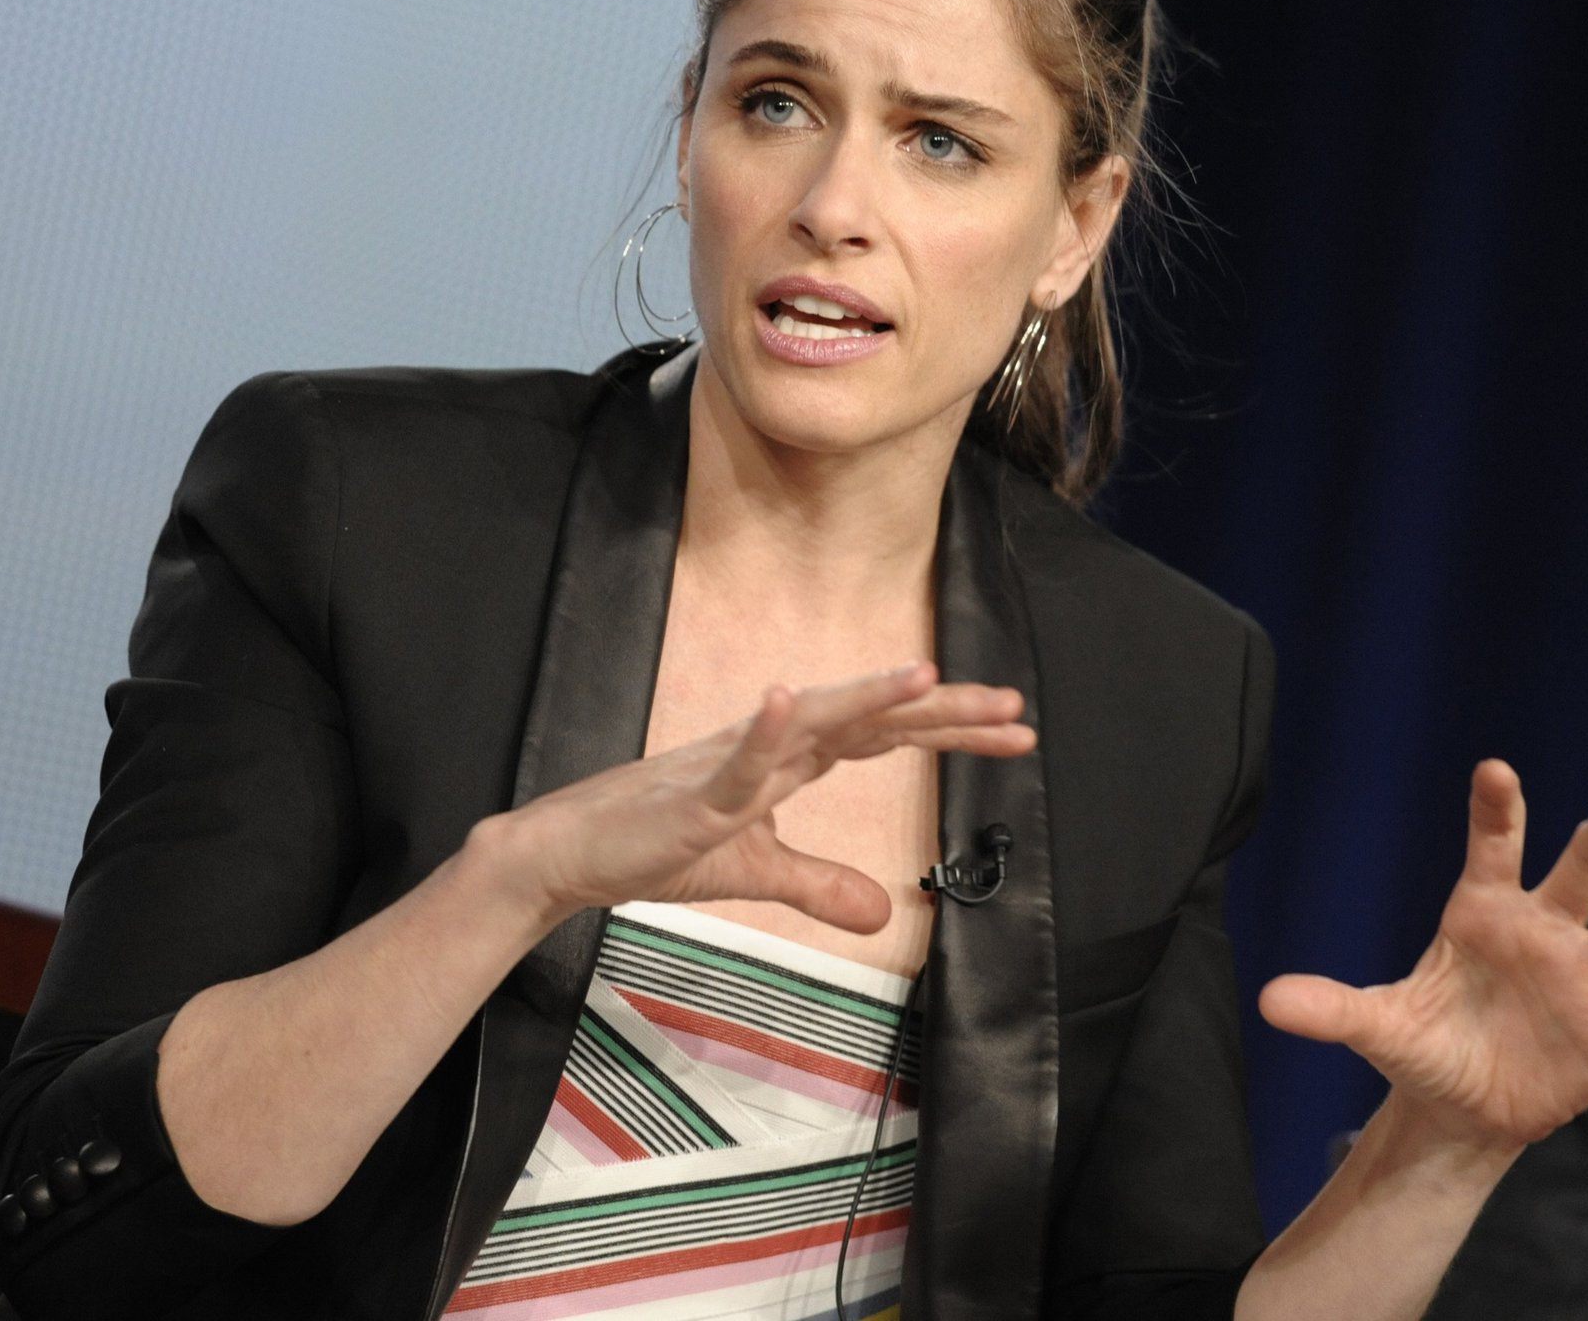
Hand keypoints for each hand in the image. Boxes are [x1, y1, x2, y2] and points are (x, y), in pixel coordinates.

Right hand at [489, 661, 1032, 934]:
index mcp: (790, 758)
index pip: (886, 735)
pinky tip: (788, 701)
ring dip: (868, 696)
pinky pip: (735, 761)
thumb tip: (883, 914)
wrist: (571, 854)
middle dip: (942, 711)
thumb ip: (819, 884)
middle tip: (1013, 706)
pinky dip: (763, 731)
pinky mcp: (694, 793)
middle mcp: (772, 745)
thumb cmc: (657, 846)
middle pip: (871, 719)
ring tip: (925, 674)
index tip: (1016, 730)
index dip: (951, 729)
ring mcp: (733, 762)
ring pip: (815, 721)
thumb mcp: (756, 873)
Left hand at [1258, 759, 1587, 1148]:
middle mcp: (1541, 930)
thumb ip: (1330, 1008)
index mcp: (1480, 913)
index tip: (1495, 770)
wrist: (1462, 1107)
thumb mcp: (1377, 1028)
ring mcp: (1584, 974)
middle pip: (1575, 877)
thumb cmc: (1423, 1047)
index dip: (1494, 811)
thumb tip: (1269, 1002)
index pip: (1490, 848)